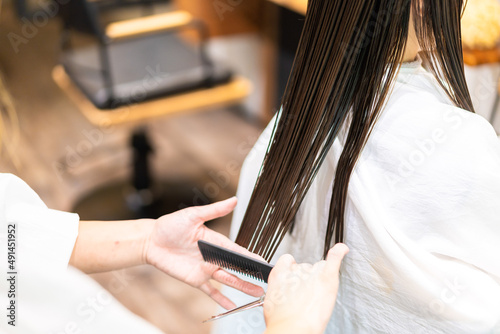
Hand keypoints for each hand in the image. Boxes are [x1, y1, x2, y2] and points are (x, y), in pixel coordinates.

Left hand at [144, 197, 264, 308]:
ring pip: (228, 280)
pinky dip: (221, 299)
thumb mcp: (194, 215)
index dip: (251, 258)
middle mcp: (213, 257)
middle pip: (237, 268)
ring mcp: (205, 270)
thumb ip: (215, 210)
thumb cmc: (170, 225)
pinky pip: (210, 291)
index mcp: (216, 242)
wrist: (150, 240)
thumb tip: (234, 199)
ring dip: (243, 287)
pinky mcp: (195, 280)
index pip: (237, 251)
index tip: (265, 263)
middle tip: (268, 282)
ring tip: (258, 293)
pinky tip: (231, 306)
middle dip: (252, 275)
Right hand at [263, 244, 348, 333]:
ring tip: (316, 298)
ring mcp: (311, 272)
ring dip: (319, 279)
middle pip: (305, 267)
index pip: (287, 261)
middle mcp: (295, 269)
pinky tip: (343, 249)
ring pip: (319, 269)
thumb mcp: (272, 302)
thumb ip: (280, 289)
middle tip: (306, 298)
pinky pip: (334, 259)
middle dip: (307, 280)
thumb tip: (285, 291)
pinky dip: (339, 252)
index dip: (291, 269)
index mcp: (279, 274)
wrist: (293, 329)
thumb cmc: (281, 321)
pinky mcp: (326, 277)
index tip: (294, 279)